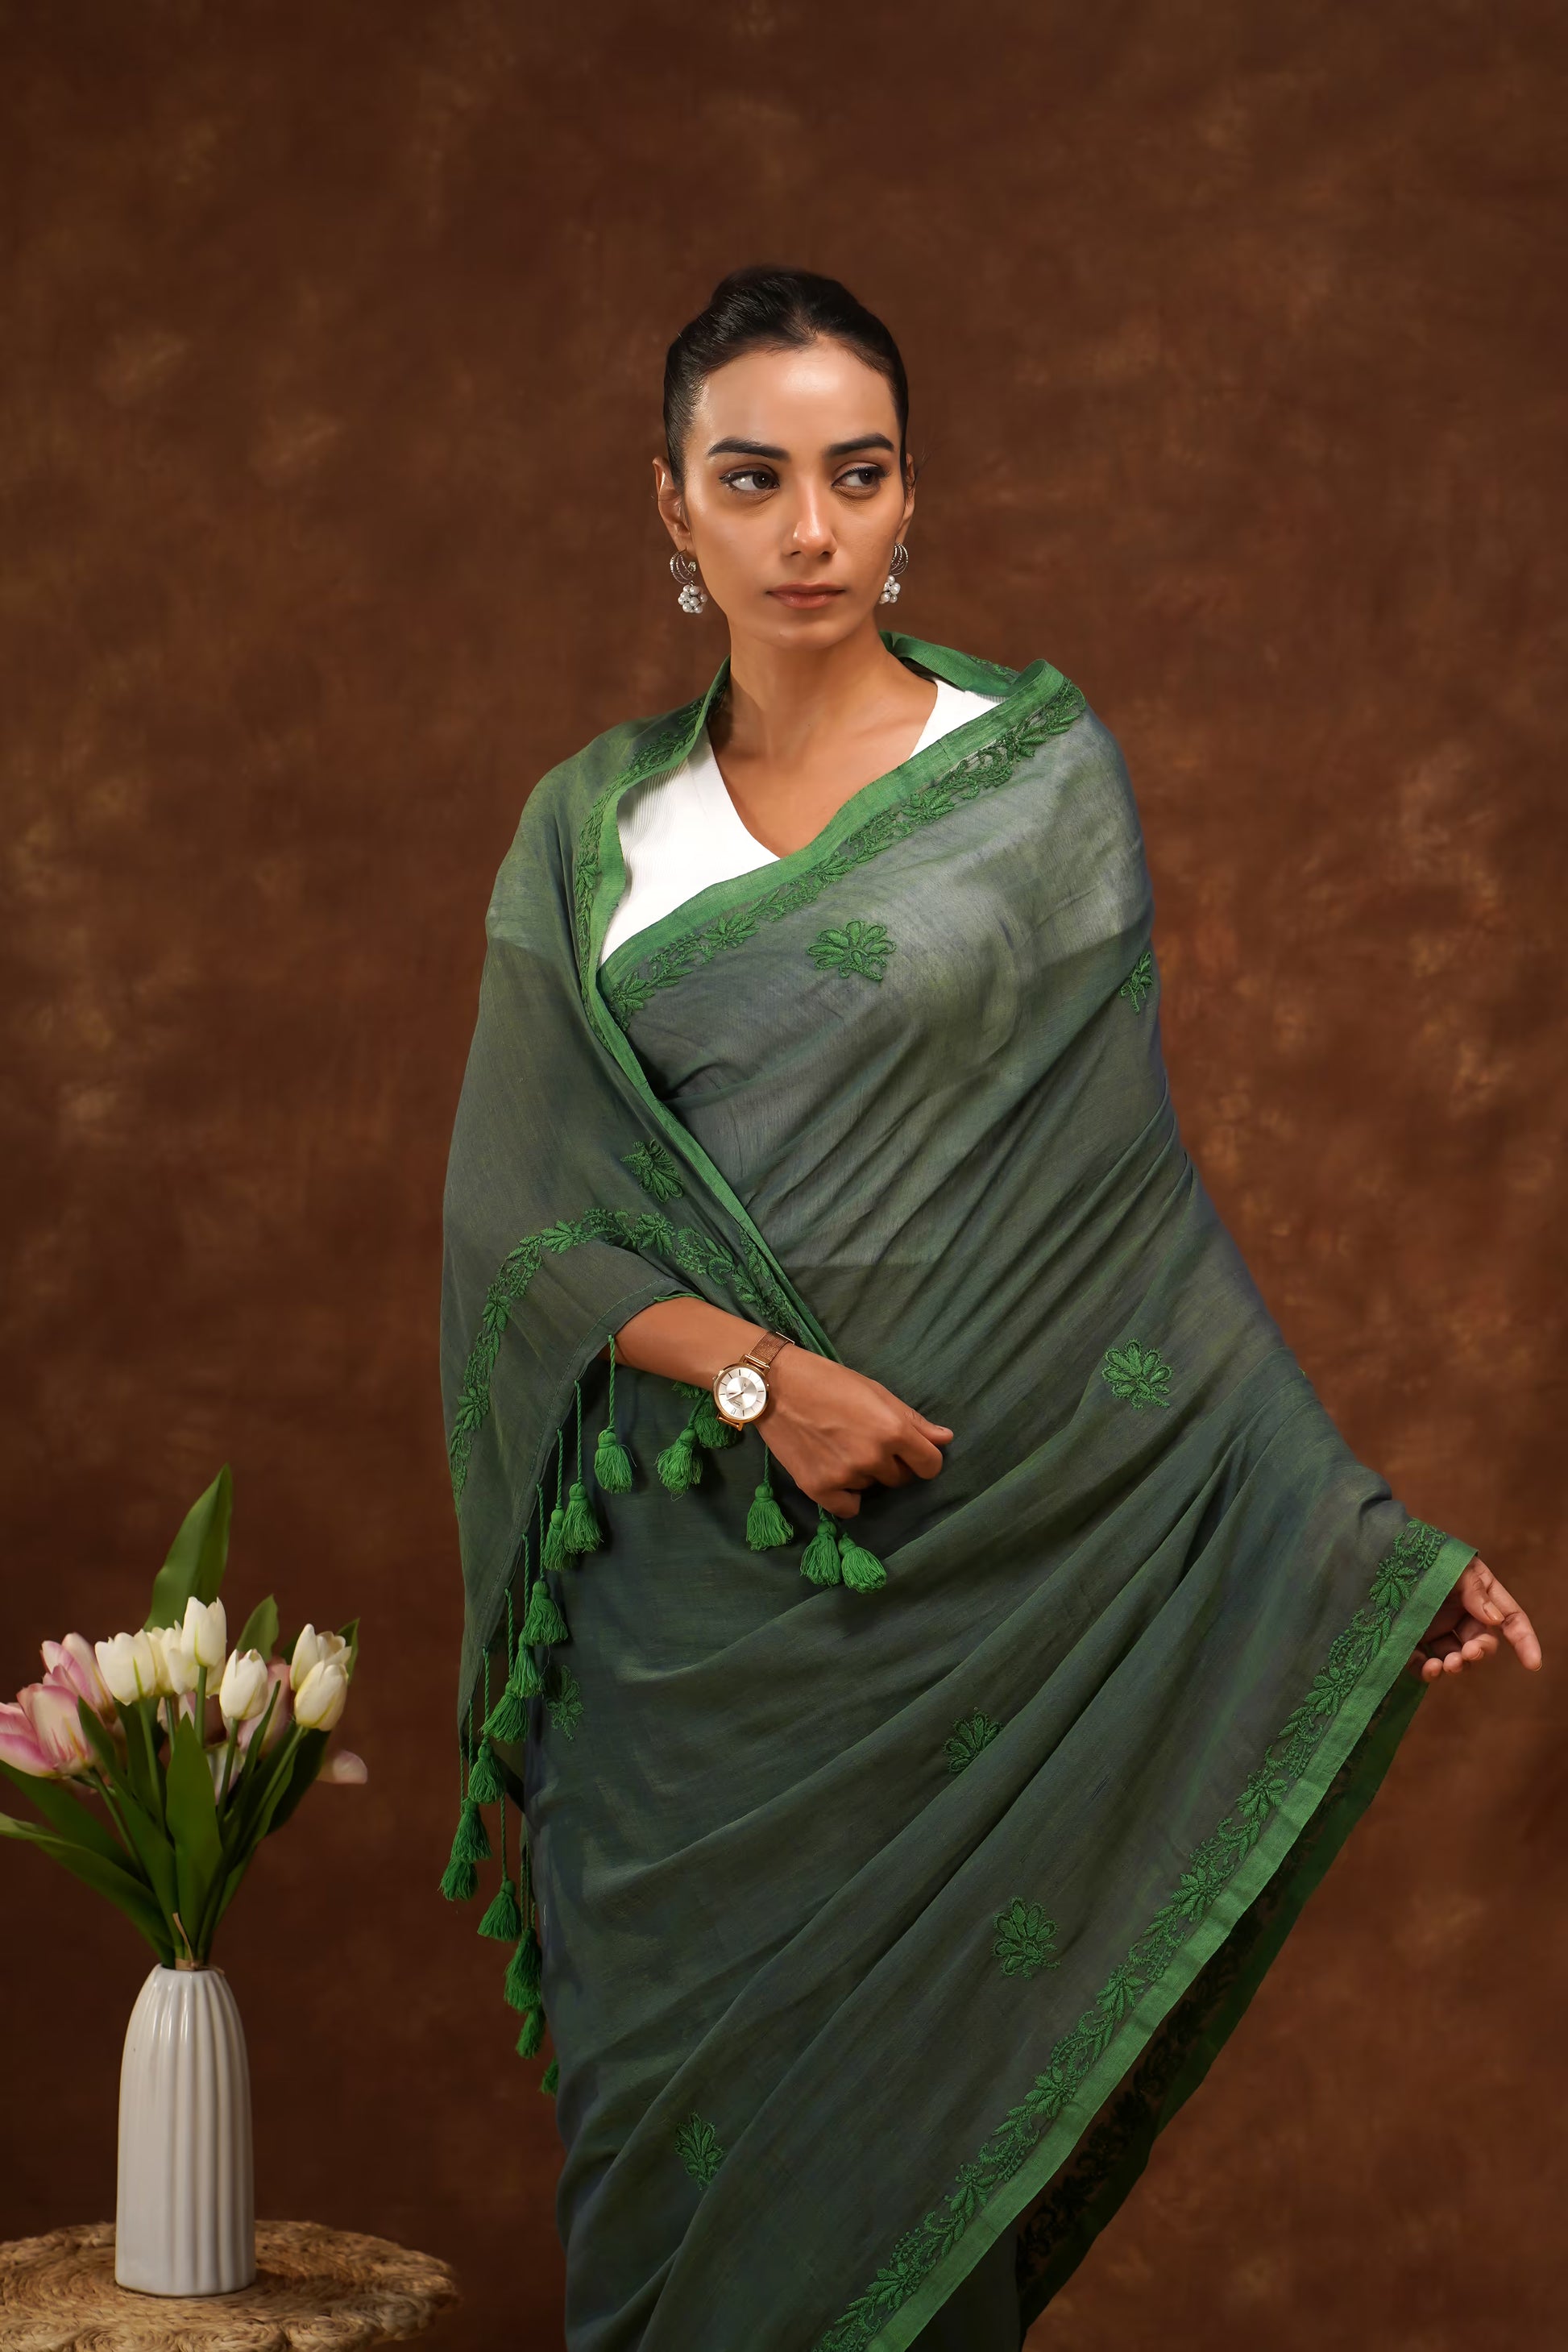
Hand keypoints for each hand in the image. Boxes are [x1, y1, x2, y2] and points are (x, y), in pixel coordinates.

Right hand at [610, 1296, 951, 1514]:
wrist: (774, 1385)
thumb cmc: (828, 1380)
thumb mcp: (876, 1392)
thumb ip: (913, 1421)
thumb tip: (945, 1439)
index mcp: (893, 1430)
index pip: (930, 1465)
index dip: (923, 1459)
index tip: (910, 1453)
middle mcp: (873, 1457)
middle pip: (900, 1479)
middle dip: (891, 1464)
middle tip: (865, 1441)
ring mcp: (846, 1475)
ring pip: (872, 1488)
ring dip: (863, 1474)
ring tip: (840, 1446)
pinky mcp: (819, 1489)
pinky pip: (848, 1507)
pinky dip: (845, 1495)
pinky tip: (833, 1472)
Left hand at [1406, 1555, 1542, 1681]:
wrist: (1377, 1551)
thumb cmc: (1419, 1553)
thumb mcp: (1453, 1566)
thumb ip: (1475, 1591)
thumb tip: (1496, 1619)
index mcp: (1477, 1594)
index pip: (1509, 1619)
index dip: (1524, 1640)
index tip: (1532, 1663)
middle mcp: (1459, 1614)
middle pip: (1481, 1642)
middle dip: (1479, 1652)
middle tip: (1469, 1654)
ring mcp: (1435, 1629)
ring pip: (1456, 1657)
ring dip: (1457, 1665)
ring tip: (1448, 1664)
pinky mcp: (1410, 1640)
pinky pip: (1424, 1663)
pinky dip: (1430, 1670)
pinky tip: (1430, 1669)